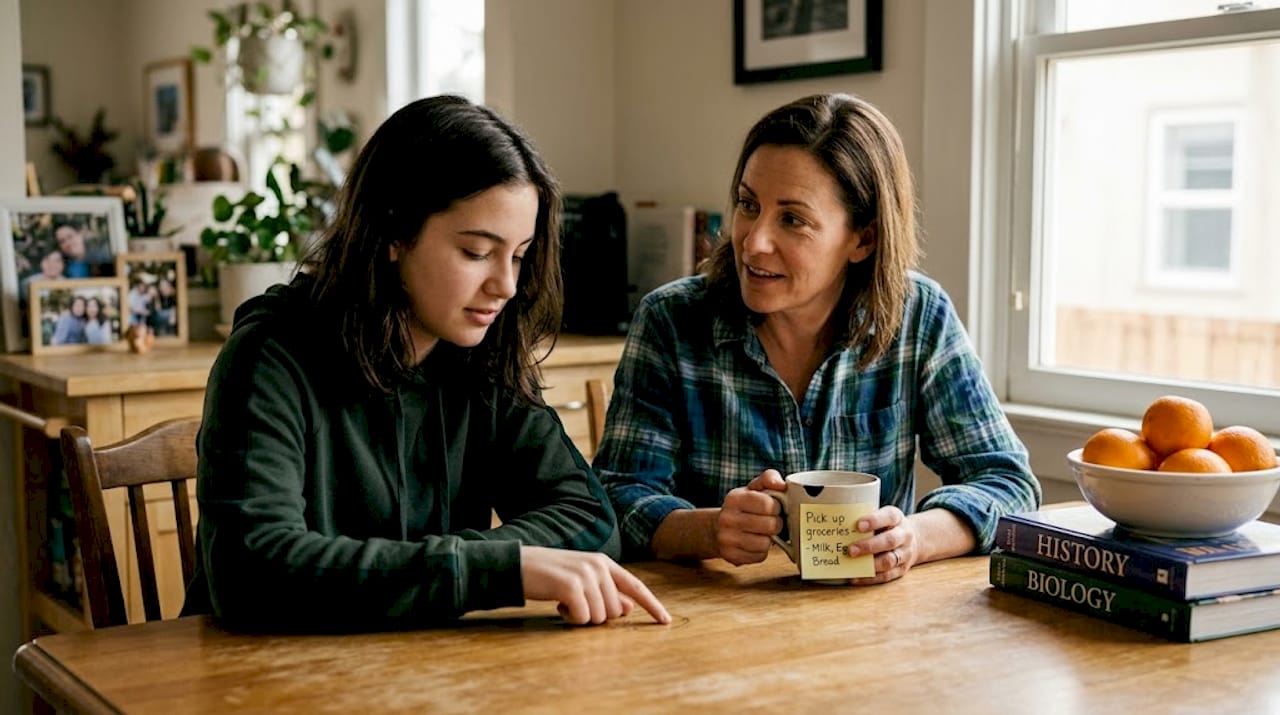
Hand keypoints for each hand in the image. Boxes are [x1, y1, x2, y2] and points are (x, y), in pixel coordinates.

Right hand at [519, 546, 670, 624]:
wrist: (517, 565)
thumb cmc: (549, 575)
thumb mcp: (581, 580)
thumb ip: (605, 591)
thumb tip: (627, 608)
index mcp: (604, 563)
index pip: (635, 586)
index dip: (652, 605)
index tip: (666, 621)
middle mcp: (598, 566)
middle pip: (614, 611)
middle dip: (596, 615)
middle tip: (574, 604)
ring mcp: (585, 575)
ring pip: (599, 618)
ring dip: (581, 618)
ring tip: (564, 602)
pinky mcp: (571, 586)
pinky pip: (582, 618)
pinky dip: (570, 619)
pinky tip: (557, 605)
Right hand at [715, 469, 785, 565]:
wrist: (718, 528)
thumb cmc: (743, 507)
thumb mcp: (754, 488)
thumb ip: (769, 479)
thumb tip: (781, 484)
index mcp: (734, 498)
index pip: (767, 504)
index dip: (776, 507)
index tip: (773, 507)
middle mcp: (727, 518)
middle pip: (770, 525)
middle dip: (775, 524)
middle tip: (770, 521)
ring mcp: (726, 539)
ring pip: (765, 544)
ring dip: (769, 539)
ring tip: (762, 533)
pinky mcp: (730, 556)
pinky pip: (759, 557)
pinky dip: (761, 551)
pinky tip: (754, 543)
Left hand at [845, 506, 918, 583]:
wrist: (915, 541)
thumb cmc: (887, 527)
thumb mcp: (882, 517)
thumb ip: (866, 521)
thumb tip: (839, 528)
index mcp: (897, 518)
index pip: (889, 516)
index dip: (874, 521)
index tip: (858, 525)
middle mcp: (904, 535)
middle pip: (890, 541)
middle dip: (869, 546)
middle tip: (850, 550)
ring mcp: (905, 554)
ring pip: (889, 560)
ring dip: (870, 564)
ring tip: (852, 564)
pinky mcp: (902, 570)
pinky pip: (886, 576)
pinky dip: (870, 578)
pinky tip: (855, 577)